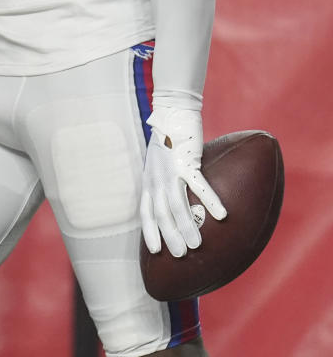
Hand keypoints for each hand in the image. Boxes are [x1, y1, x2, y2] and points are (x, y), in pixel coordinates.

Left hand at [140, 106, 226, 256]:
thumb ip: (166, 181)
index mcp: (149, 180)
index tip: (154, 251)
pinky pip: (199, 185)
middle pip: (160, 213)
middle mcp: (156, 178)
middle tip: (180, 255)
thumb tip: (178, 202)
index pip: (145, 211)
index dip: (149, 231)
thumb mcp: (160, 162)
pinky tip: (222, 216)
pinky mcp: (186, 161)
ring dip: (187, 226)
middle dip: (168, 236)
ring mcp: (170, 170)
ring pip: (177, 204)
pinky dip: (210, 201)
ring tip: (197, 245)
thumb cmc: (169, 140)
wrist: (173, 112)